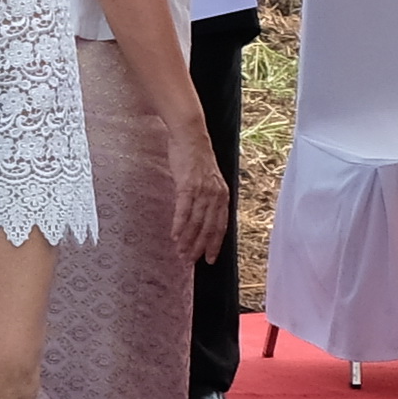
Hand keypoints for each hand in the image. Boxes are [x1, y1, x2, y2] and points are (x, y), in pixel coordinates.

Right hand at [169, 140, 233, 267]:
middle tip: (189, 261)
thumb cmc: (195, 158)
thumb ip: (206, 197)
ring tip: (181, 253)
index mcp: (222, 195)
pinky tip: (175, 236)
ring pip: (196, 222)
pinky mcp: (188, 184)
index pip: (220, 226)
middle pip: (208, 228)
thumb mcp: (207, 180)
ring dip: (188, 240)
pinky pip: (184, 209)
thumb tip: (199, 215)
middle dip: (199, 247)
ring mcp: (202, 190)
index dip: (215, 244)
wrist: (190, 136)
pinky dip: (180, 225)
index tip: (209, 259)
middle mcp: (216, 194)